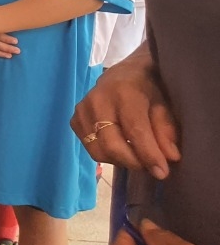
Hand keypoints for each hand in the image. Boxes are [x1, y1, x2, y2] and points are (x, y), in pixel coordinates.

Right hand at [71, 48, 177, 178]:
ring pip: (98, 150)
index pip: (134, 130)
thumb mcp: (164, 103)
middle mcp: (97, 100)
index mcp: (124, 92)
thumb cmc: (148, 87)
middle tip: (150, 168)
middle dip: (133, 162)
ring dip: (120, 160)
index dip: (149, 154)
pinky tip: (121, 147)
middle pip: (111, 145)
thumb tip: (170, 157)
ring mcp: (82, 110)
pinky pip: (89, 148)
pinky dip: (107, 154)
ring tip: (137, 156)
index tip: (162, 172)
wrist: (124, 72)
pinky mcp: (74, 120)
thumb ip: (166, 129)